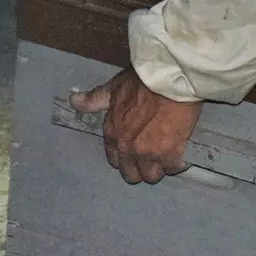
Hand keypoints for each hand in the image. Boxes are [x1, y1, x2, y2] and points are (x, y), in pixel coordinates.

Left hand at [71, 68, 204, 184]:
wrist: (169, 80)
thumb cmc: (142, 80)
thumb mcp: (114, 87)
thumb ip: (95, 99)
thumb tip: (74, 101)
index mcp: (113, 133)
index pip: (114, 160)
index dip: (125, 158)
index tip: (134, 152)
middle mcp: (127, 147)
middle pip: (131, 174)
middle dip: (140, 168)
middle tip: (152, 158)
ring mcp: (148, 153)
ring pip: (152, 176)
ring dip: (159, 168)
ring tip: (167, 159)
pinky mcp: (170, 154)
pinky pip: (173, 169)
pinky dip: (178, 164)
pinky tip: (181, 156)